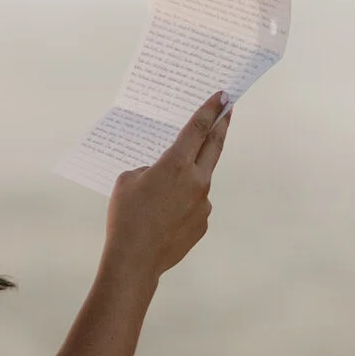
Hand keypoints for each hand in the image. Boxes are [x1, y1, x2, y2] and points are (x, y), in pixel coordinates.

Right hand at [103, 94, 230, 279]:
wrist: (135, 259)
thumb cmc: (126, 216)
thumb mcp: (128, 180)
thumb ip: (150, 169)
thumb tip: (162, 173)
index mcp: (177, 164)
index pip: (198, 128)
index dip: (211, 109)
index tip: (223, 96)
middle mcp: (197, 180)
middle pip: (214, 146)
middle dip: (221, 126)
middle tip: (228, 111)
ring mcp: (204, 203)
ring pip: (200, 180)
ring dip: (190, 176)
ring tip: (164, 191)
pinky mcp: (203, 222)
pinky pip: (195, 204)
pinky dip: (183, 203)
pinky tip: (164, 215)